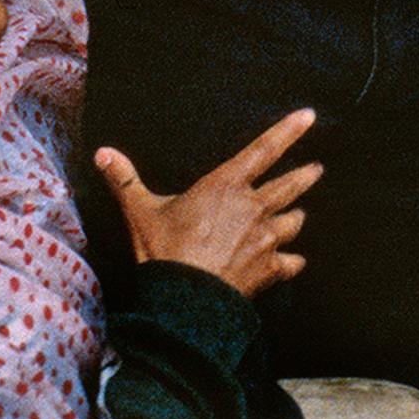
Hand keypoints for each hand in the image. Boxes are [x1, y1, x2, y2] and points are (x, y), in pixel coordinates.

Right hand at [94, 107, 321, 296]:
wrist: (186, 302)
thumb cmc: (164, 251)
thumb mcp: (140, 212)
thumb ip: (125, 180)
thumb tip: (102, 153)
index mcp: (226, 186)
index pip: (264, 150)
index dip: (288, 131)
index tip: (309, 116)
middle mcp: (253, 208)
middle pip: (289, 186)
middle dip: (305, 176)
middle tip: (316, 169)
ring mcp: (266, 240)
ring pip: (294, 222)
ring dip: (296, 217)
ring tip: (299, 215)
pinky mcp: (270, 270)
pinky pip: (292, 262)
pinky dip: (293, 261)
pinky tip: (294, 262)